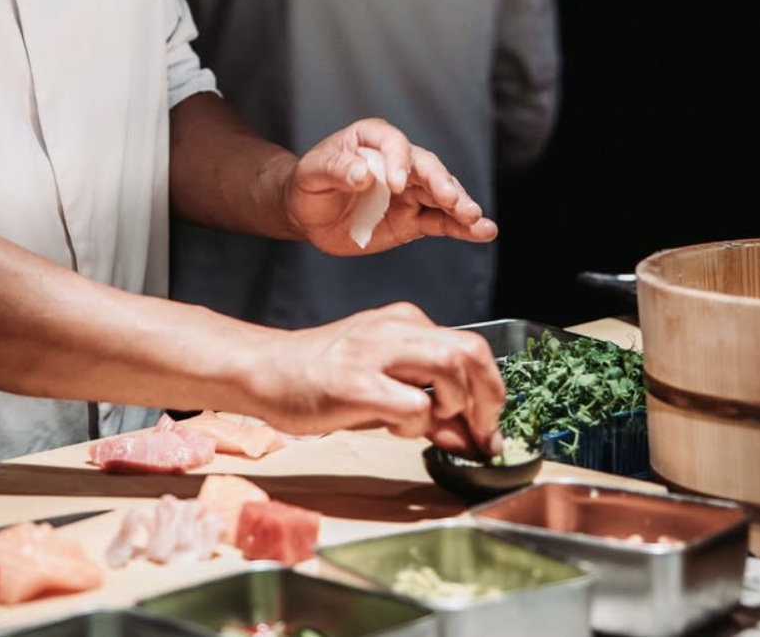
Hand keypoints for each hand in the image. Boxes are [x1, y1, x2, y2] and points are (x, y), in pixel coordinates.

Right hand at [243, 303, 505, 453]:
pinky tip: (392, 427)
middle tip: (481, 436)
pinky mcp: (355, 383)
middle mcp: (396, 327)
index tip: (488, 430)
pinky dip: (416, 426)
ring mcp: (375, 351)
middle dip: (488, 401)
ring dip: (453, 408)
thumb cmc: (324, 378)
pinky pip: (413, 406)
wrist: (267, 369)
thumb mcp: (385, 385)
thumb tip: (471, 438)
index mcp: (406, 322)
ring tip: (427, 424)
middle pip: (472, 352)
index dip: (492, 393)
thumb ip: (430, 407)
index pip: (472, 348)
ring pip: (450, 369)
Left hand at [283, 117, 497, 256]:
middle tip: (452, 200)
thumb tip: (362, 174)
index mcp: (373, 139)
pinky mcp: (414, 219)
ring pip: (442, 194)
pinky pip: (441, 222)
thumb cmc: (310, 183)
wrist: (308, 213)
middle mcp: (399, 161)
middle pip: (427, 167)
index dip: (399, 161)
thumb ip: (337, 170)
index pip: (394, 143)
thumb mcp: (313, 173)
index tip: (396, 184)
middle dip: (442, 183)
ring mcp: (411, 191)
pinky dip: (462, 228)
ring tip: (477, 220)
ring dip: (461, 206)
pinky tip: (484, 232)